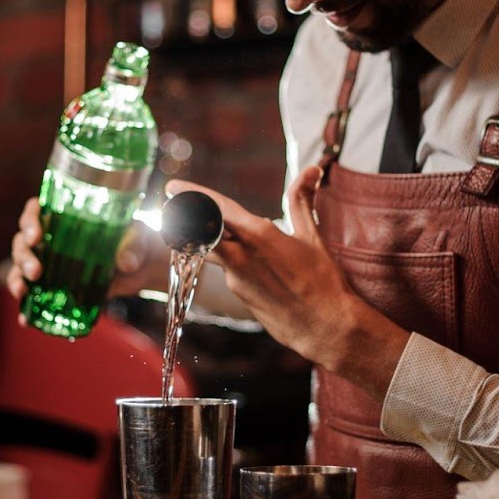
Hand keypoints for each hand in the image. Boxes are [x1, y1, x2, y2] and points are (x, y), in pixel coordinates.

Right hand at [6, 198, 168, 321]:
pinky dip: (27, 309)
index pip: (35, 211)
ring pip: (20, 268)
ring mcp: (51, 264)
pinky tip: (26, 319)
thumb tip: (126, 263)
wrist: (144, 269)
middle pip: (23, 242)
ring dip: (17, 279)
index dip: (30, 220)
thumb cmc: (136, 242)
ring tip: (24, 292)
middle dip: (24, 256)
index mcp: (65, 218)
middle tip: (36, 271)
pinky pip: (34, 297)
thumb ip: (132, 246)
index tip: (37, 235)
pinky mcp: (56, 288)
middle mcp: (51, 239)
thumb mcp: (137, 238)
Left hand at [165, 169, 407, 395]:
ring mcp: (236, 279)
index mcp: (258, 236)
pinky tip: (255, 265)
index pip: (216, 209)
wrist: (325, 329)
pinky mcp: (240, 296)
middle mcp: (241, 257)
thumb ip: (302, 201)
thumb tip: (311, 169)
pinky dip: (234, 260)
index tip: (173, 187)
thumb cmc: (323, 281)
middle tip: (174, 207)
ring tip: (215, 231)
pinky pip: (230, 271)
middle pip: (201, 232)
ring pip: (214, 252)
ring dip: (210, 240)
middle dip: (186, 218)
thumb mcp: (312, 236)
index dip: (192, 196)